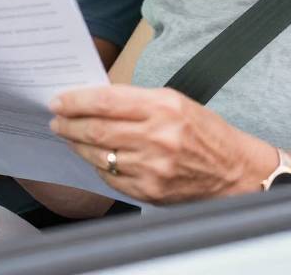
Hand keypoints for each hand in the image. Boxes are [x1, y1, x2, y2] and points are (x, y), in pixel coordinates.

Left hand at [49, 85, 267, 204]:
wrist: (234, 171)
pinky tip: (92, 155)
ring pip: (99, 154)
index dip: (76, 100)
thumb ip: (136, 100)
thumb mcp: (175, 101)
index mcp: (163, 107)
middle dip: (69, 123)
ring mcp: (153, 167)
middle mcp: (157, 137)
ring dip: (77, 144)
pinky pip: (111, 177)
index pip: (106, 100)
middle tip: (56, 119)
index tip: (59, 100)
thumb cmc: (204, 131)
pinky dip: (96, 164)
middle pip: (97, 129)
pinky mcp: (150, 190)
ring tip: (68, 135)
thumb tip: (94, 100)